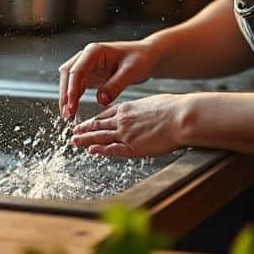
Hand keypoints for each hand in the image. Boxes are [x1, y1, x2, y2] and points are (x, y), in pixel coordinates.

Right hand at [58, 40, 157, 120]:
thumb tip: (100, 100)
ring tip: (68, 115)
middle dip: (65, 94)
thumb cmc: (140, 58)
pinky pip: (77, 86)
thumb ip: (115, 85)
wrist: (146, 56)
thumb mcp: (131, 71)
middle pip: (68, 74)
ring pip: (69, 80)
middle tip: (67, 113)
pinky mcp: (89, 74)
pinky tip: (74, 109)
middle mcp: (87, 56)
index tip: (71, 105)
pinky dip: (74, 97)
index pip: (77, 70)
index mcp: (94, 51)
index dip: (71, 89)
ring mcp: (87, 65)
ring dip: (67, 97)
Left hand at [70, 94, 187, 157]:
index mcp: (128, 108)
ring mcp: (126, 134)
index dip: (94, 120)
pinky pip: (112, 149)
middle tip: (74, 133)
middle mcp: (123, 120)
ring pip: (100, 137)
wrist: (180, 117)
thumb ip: (142, 109)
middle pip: (98, 125)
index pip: (105, 115)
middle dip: (84, 130)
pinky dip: (101, 150)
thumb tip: (145, 110)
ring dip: (86, 139)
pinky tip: (92, 150)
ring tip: (75, 142)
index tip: (87, 123)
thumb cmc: (173, 109)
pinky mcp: (133, 147)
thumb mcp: (152, 103)